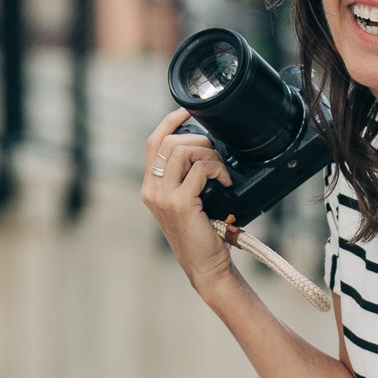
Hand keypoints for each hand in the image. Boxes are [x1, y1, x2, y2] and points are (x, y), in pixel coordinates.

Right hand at [140, 109, 236, 294]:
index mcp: (151, 187)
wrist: (206, 266)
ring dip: (210, 154)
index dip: (170, 121)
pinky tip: (226, 182)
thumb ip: (186, 178)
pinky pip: (200, 169)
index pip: (154, 142)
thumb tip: (204, 148)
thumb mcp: (188, 202)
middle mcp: (152, 190)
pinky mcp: (180, 203)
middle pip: (169, 141)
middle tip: (216, 154)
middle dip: (199, 139)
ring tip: (221, 170)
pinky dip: (218, 170)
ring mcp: (163, 197)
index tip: (189, 111)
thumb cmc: (203, 235)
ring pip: (184, 150)